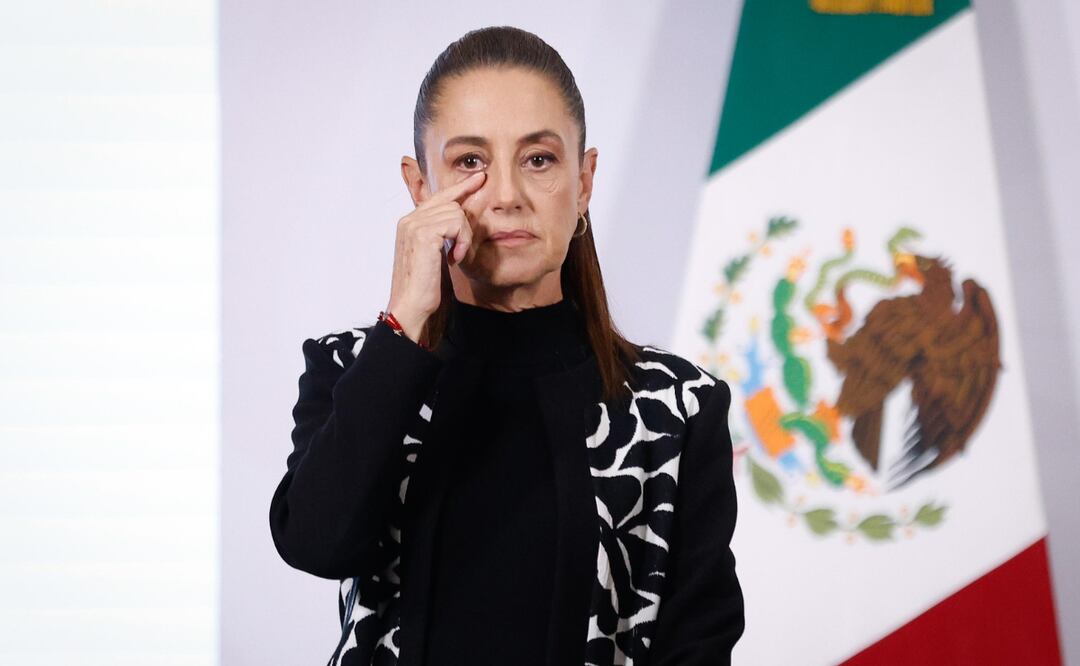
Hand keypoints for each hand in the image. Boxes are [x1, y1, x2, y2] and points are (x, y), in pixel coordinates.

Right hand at [385, 171, 485, 341]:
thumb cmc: (424, 286)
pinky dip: (461, 240)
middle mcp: (409, 219)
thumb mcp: (435, 254)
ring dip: (463, 236)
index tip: (480, 179)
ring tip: (454, 257)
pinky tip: (454, 259)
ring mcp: (414, 225)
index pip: (439, 197)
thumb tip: (461, 218)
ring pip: (456, 212)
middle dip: (464, 224)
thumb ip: (442, 234)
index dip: (461, 187)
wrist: (411, 305)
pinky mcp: (423, 233)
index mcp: (409, 223)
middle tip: (461, 248)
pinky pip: (455, 222)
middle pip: (450, 202)